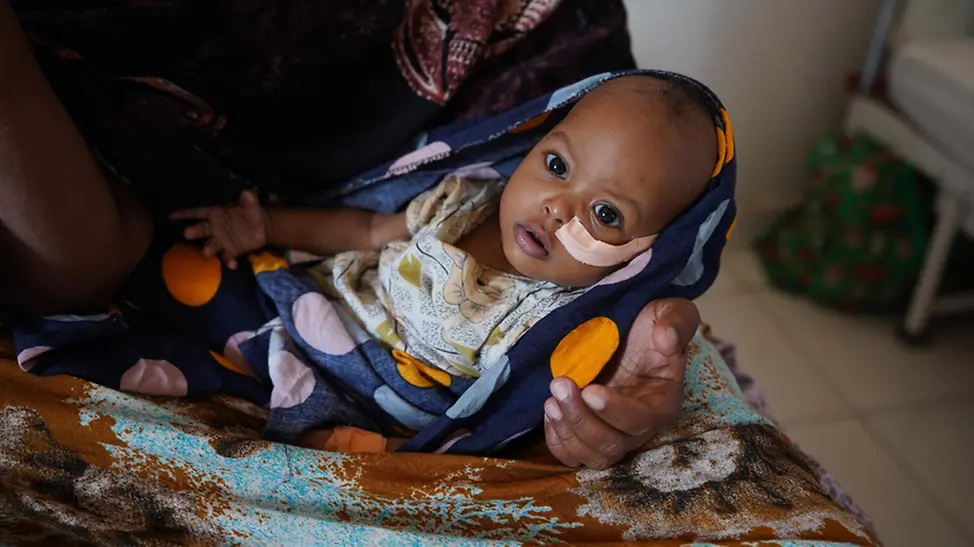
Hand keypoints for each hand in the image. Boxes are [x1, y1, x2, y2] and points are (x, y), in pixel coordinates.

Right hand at [170, 191, 266, 268]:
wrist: (262, 228)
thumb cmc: (251, 213)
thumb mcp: (251, 204)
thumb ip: (248, 199)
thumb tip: (247, 192)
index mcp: (216, 214)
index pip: (197, 213)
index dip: (184, 214)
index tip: (171, 215)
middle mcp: (215, 228)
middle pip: (200, 229)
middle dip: (194, 231)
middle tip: (187, 233)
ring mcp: (221, 241)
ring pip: (211, 245)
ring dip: (209, 248)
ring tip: (207, 251)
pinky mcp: (231, 251)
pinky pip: (227, 256)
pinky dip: (229, 260)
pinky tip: (232, 264)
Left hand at [543, 298, 698, 469]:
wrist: (625, 329)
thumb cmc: (650, 322)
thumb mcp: (670, 312)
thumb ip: (675, 322)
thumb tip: (667, 339)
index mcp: (662, 401)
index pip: (641, 421)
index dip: (615, 412)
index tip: (590, 390)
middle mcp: (638, 425)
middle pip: (612, 445)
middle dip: (582, 419)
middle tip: (561, 384)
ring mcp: (612, 431)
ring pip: (591, 455)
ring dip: (568, 430)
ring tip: (551, 399)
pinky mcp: (589, 432)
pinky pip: (572, 453)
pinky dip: (557, 439)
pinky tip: (550, 409)